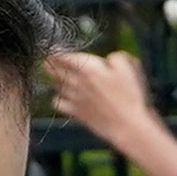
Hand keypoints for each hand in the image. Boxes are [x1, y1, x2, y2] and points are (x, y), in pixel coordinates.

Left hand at [44, 45, 176, 175]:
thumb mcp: (128, 68)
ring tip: (55, 76)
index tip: (53, 50)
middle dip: (50, 65)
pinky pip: (57, 103)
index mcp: (89, 69)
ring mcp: (75, 98)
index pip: (64, 57)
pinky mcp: (75, 112)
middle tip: (47, 61)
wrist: (127, 125)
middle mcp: (78, 82)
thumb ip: (115, 57)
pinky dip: (57, 98)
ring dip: (54, 80)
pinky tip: (61, 96)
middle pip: (55, 71)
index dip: (56, 52)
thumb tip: (108, 58)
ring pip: (56, 85)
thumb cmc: (129, 96)